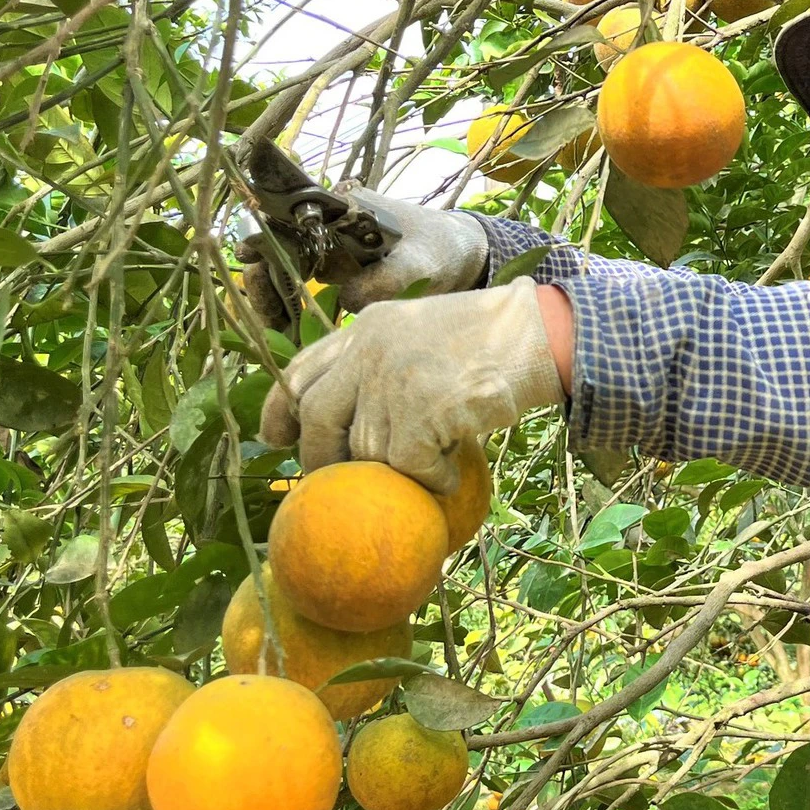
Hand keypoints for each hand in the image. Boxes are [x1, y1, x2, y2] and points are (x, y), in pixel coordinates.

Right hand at [238, 187, 490, 331]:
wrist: (461, 256)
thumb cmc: (440, 251)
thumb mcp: (418, 264)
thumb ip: (384, 280)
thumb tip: (345, 300)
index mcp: (338, 210)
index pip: (285, 220)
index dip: (263, 241)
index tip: (252, 264)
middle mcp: (324, 226)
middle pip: (274, 250)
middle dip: (265, 283)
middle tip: (273, 320)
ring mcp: (326, 250)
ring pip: (281, 272)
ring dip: (274, 300)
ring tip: (280, 333)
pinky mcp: (333, 274)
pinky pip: (299, 291)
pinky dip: (291, 311)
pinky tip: (291, 336)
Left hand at [258, 277, 564, 492]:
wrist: (537, 335)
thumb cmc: (492, 339)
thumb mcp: (421, 332)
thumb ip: (382, 361)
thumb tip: (355, 419)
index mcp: (366, 328)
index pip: (301, 369)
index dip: (279, 408)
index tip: (272, 438)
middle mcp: (370, 352)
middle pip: (317, 417)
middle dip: (318, 457)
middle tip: (330, 481)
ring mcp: (393, 383)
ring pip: (366, 450)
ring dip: (394, 470)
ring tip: (424, 470)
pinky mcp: (420, 415)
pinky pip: (409, 468)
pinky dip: (431, 479)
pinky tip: (450, 475)